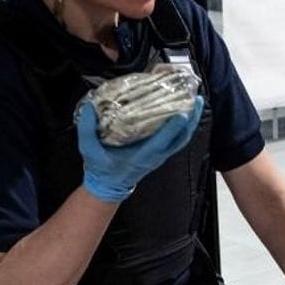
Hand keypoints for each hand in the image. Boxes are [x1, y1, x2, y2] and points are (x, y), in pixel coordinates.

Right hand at [75, 97, 201, 203]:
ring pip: (182, 139)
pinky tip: (188, 112)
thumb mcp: (88, 149)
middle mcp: (154, 157)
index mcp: (140, 157)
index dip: (172, 129)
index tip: (182, 114)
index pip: (160, 143)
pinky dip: (185, 126)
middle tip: (197, 99)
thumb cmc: (100, 168)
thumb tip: (90, 106)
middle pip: (179, 140)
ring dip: (192, 122)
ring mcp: (160, 156)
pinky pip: (177, 140)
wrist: (108, 185)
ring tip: (197, 101)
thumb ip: (87, 129)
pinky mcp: (160, 153)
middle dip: (191, 120)